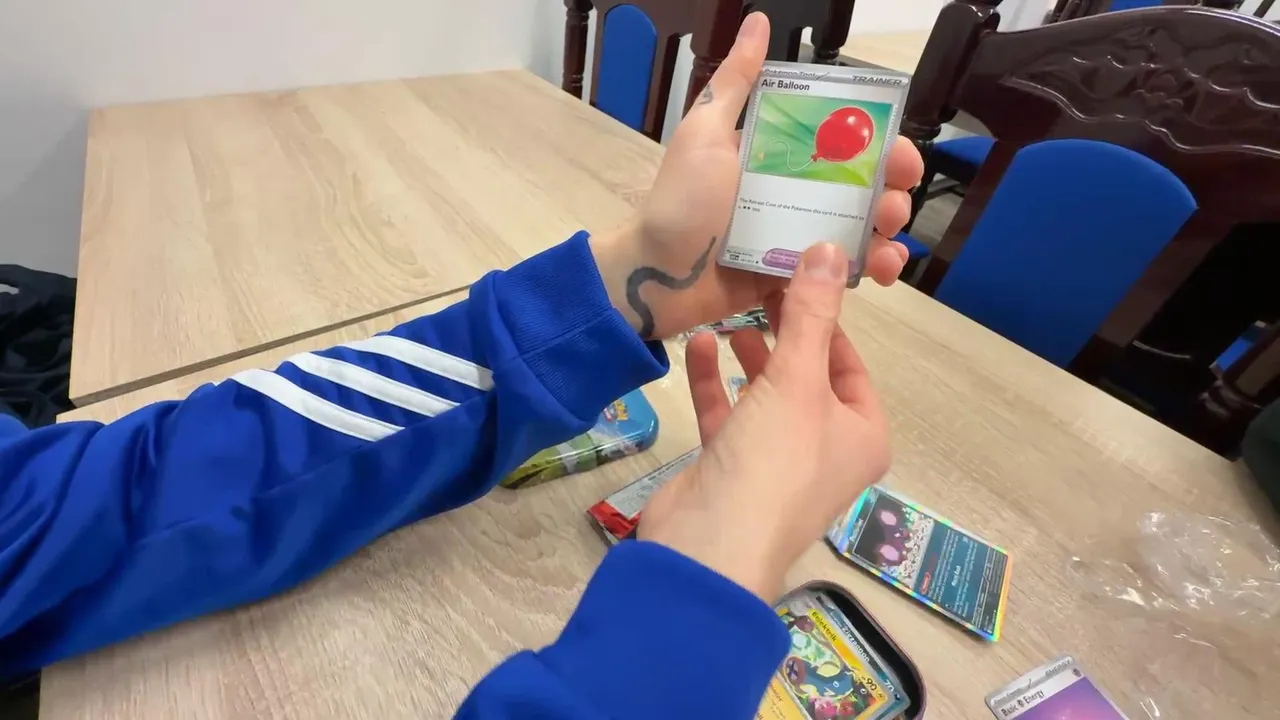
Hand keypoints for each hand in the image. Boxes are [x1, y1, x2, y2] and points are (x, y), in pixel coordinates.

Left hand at [590, 12, 923, 339]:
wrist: (657, 275)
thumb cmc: (681, 202)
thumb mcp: (705, 134)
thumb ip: (734, 82)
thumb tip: (757, 22)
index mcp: (777, 156)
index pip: (843, 143)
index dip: (878, 145)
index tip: (897, 155)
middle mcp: (793, 194)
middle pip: (861, 188)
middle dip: (890, 193)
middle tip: (892, 206)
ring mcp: (795, 237)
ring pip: (859, 230)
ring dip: (886, 234)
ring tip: (888, 245)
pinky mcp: (793, 277)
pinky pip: (839, 272)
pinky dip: (868, 269)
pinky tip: (879, 270)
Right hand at [638, 242, 890, 600]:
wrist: (711, 545)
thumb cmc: (774, 461)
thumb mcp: (798, 379)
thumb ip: (810, 313)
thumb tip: (829, 248)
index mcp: (862, 434)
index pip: (850, 364)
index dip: (825, 320)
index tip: (796, 278)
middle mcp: (826, 448)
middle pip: (807, 377)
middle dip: (783, 334)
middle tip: (758, 288)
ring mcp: (777, 461)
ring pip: (766, 395)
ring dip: (747, 355)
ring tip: (729, 313)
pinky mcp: (733, 468)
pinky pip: (729, 414)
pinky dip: (715, 381)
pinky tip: (698, 344)